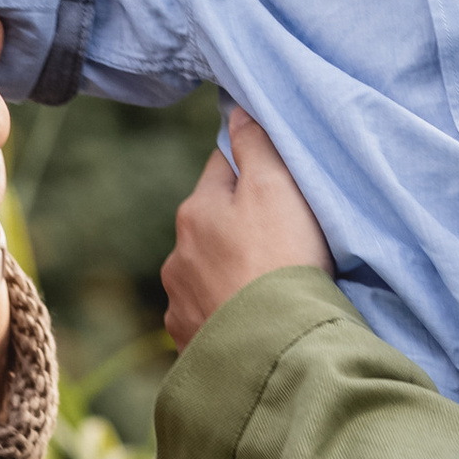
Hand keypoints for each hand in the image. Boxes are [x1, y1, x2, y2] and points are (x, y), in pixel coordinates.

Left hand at [159, 113, 331, 347]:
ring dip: (230, 273)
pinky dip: (226, 313)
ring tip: (268, 287)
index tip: (279, 185)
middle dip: (238, 227)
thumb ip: (256, 145)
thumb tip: (236, 111)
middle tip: (282, 240)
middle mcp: (176, 256)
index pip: (220, 169)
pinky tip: (252, 320)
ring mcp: (180, 303)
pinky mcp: (189, 343)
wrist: (275, 348)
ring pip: (207, 272)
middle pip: (212, 224)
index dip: (253, 170)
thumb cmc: (281, 260)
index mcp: (195, 211)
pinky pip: (209, 316)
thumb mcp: (277, 187)